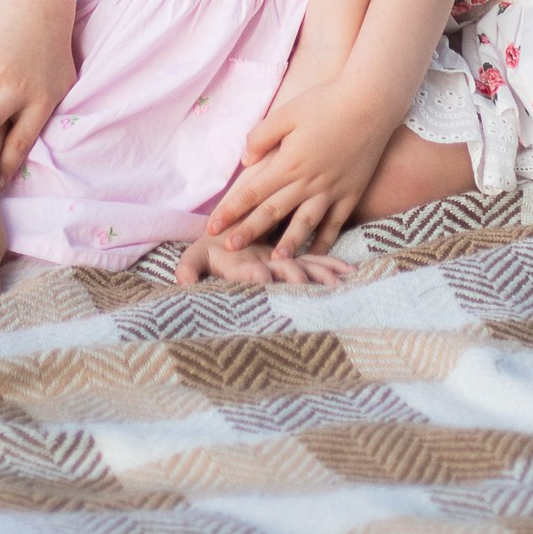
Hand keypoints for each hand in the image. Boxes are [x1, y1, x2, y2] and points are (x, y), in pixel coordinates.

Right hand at [175, 232, 354, 289]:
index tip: (262, 278)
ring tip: (337, 283)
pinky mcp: (294, 259)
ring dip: (319, 275)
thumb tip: (183, 282)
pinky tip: (349, 272)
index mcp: (241, 269)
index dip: (255, 275)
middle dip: (295, 278)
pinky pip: (316, 262)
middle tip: (307, 284)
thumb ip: (190, 268)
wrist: (224, 248)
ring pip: (304, 269)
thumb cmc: (210, 252)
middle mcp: (265, 270)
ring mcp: (281, 266)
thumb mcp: (195, 259)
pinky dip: (330, 265)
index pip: (249, 272)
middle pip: (281, 274)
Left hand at [204, 78, 388, 259]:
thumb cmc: (326, 102)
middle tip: (228, 248)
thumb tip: (246, 161)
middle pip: (272, 212)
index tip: (212, 226)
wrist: (371, 103)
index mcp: (289, 163)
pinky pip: (336, 224)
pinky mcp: (351, 194)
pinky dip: (325, 242)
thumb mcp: (287, 112)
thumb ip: (262, 136)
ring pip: (304, 224)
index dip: (231, 210)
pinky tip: (315, 255)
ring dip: (286, 245)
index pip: (253, 192)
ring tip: (273, 263)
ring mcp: (331, 191)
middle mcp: (308, 182)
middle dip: (248, 232)